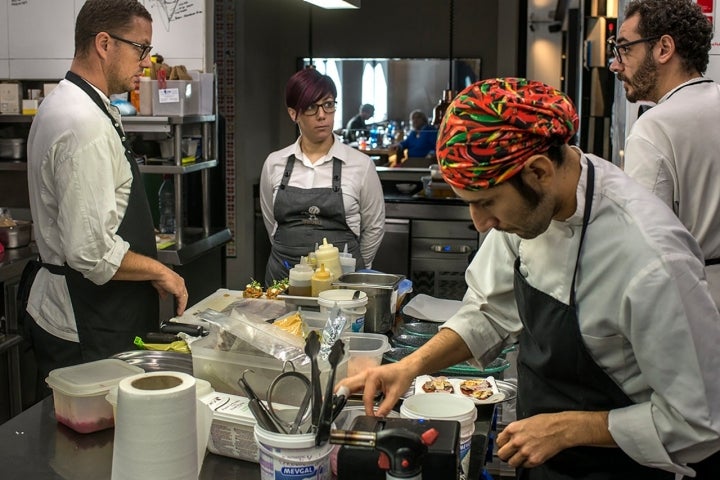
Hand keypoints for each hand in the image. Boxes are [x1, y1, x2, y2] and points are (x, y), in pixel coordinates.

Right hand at [151, 266, 187, 314]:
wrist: (159, 273)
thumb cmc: (158, 276)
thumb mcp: (161, 287)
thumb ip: (164, 293)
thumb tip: (164, 297)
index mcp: (177, 280)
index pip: (180, 290)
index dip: (180, 297)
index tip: (178, 302)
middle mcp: (180, 283)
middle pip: (184, 295)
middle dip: (183, 302)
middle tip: (181, 309)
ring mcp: (181, 287)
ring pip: (184, 298)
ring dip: (182, 306)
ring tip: (180, 312)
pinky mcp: (180, 291)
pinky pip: (182, 301)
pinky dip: (181, 307)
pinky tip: (179, 311)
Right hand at [335, 362, 413, 416]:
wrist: (406, 368)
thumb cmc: (401, 376)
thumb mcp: (396, 393)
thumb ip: (386, 406)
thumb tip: (378, 417)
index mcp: (372, 376)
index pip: (365, 397)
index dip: (367, 409)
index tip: (370, 417)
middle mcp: (365, 374)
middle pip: (348, 384)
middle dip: (338, 394)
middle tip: (330, 404)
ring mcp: (364, 375)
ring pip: (348, 383)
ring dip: (340, 391)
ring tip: (331, 401)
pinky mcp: (364, 378)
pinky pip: (352, 384)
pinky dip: (346, 390)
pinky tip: (341, 397)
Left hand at [496, 410, 611, 467]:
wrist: (560, 429)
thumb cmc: (545, 422)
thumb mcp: (525, 421)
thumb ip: (514, 430)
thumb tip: (506, 437)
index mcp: (513, 429)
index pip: (499, 441)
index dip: (502, 444)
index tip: (504, 446)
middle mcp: (516, 441)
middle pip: (502, 454)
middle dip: (505, 454)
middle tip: (510, 454)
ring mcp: (525, 452)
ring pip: (511, 463)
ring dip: (515, 461)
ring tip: (520, 457)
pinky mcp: (534, 460)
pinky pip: (524, 466)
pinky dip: (526, 463)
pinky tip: (529, 457)